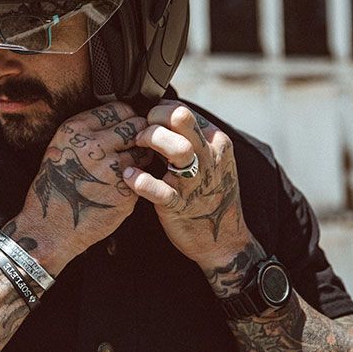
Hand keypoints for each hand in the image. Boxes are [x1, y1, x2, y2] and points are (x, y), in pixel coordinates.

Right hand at [9, 102, 152, 272]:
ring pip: (144, 149)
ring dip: (141, 154)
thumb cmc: (54, 187)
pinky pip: (143, 173)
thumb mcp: (59, 147)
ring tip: (127, 164)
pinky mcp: (124, 189)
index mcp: (75, 130)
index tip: (126, 125)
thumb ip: (86, 130)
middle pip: (135, 125)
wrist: (51, 226)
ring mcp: (111, 168)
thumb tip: (117, 118)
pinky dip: (139, 176)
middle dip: (138, 133)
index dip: (127, 116)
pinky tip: (124, 181)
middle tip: (133, 144)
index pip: (118, 108)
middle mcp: (93, 145)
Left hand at [123, 100, 251, 268]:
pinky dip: (140, 180)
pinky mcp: (180, 205)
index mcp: (216, 142)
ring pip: (178, 149)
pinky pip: (160, 189)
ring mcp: (196, 182)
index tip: (147, 120)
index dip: (159, 111)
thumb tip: (160, 113)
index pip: (184, 111)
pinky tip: (129, 176)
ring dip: (151, 140)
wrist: (223, 240)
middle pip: (182, 118)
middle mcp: (209, 158)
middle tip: (141, 130)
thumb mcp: (210, 159)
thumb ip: (190, 137)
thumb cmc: (209, 193)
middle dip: (154, 117)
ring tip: (137, 146)